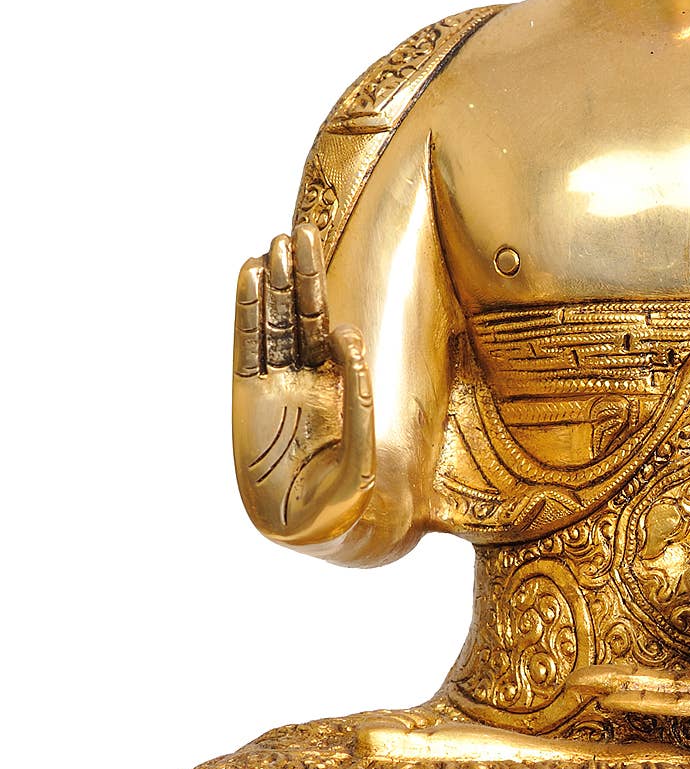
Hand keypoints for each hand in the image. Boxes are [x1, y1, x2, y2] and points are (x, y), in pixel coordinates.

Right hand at [232, 224, 374, 545]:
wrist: (314, 535)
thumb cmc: (349, 500)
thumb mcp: (363, 453)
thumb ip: (359, 401)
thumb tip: (349, 340)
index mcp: (343, 385)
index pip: (331, 330)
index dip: (326, 297)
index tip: (324, 263)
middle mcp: (310, 377)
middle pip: (304, 315)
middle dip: (302, 276)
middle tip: (298, 233)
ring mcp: (278, 384)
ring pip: (275, 325)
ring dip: (274, 287)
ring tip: (271, 248)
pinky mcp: (249, 397)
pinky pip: (247, 347)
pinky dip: (247, 313)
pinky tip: (249, 278)